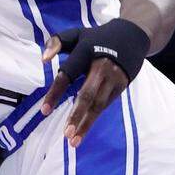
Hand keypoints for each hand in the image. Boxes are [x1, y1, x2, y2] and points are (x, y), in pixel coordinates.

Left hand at [39, 27, 134, 147]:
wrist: (131, 36)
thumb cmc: (97, 38)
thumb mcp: (76, 34)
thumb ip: (56, 43)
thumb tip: (43, 60)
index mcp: (84, 52)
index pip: (66, 75)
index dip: (55, 93)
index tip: (44, 111)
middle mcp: (99, 66)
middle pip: (87, 94)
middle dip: (76, 115)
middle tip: (66, 133)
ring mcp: (112, 78)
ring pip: (98, 104)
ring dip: (86, 123)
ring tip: (73, 139)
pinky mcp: (121, 86)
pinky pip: (105, 104)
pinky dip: (94, 117)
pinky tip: (84, 128)